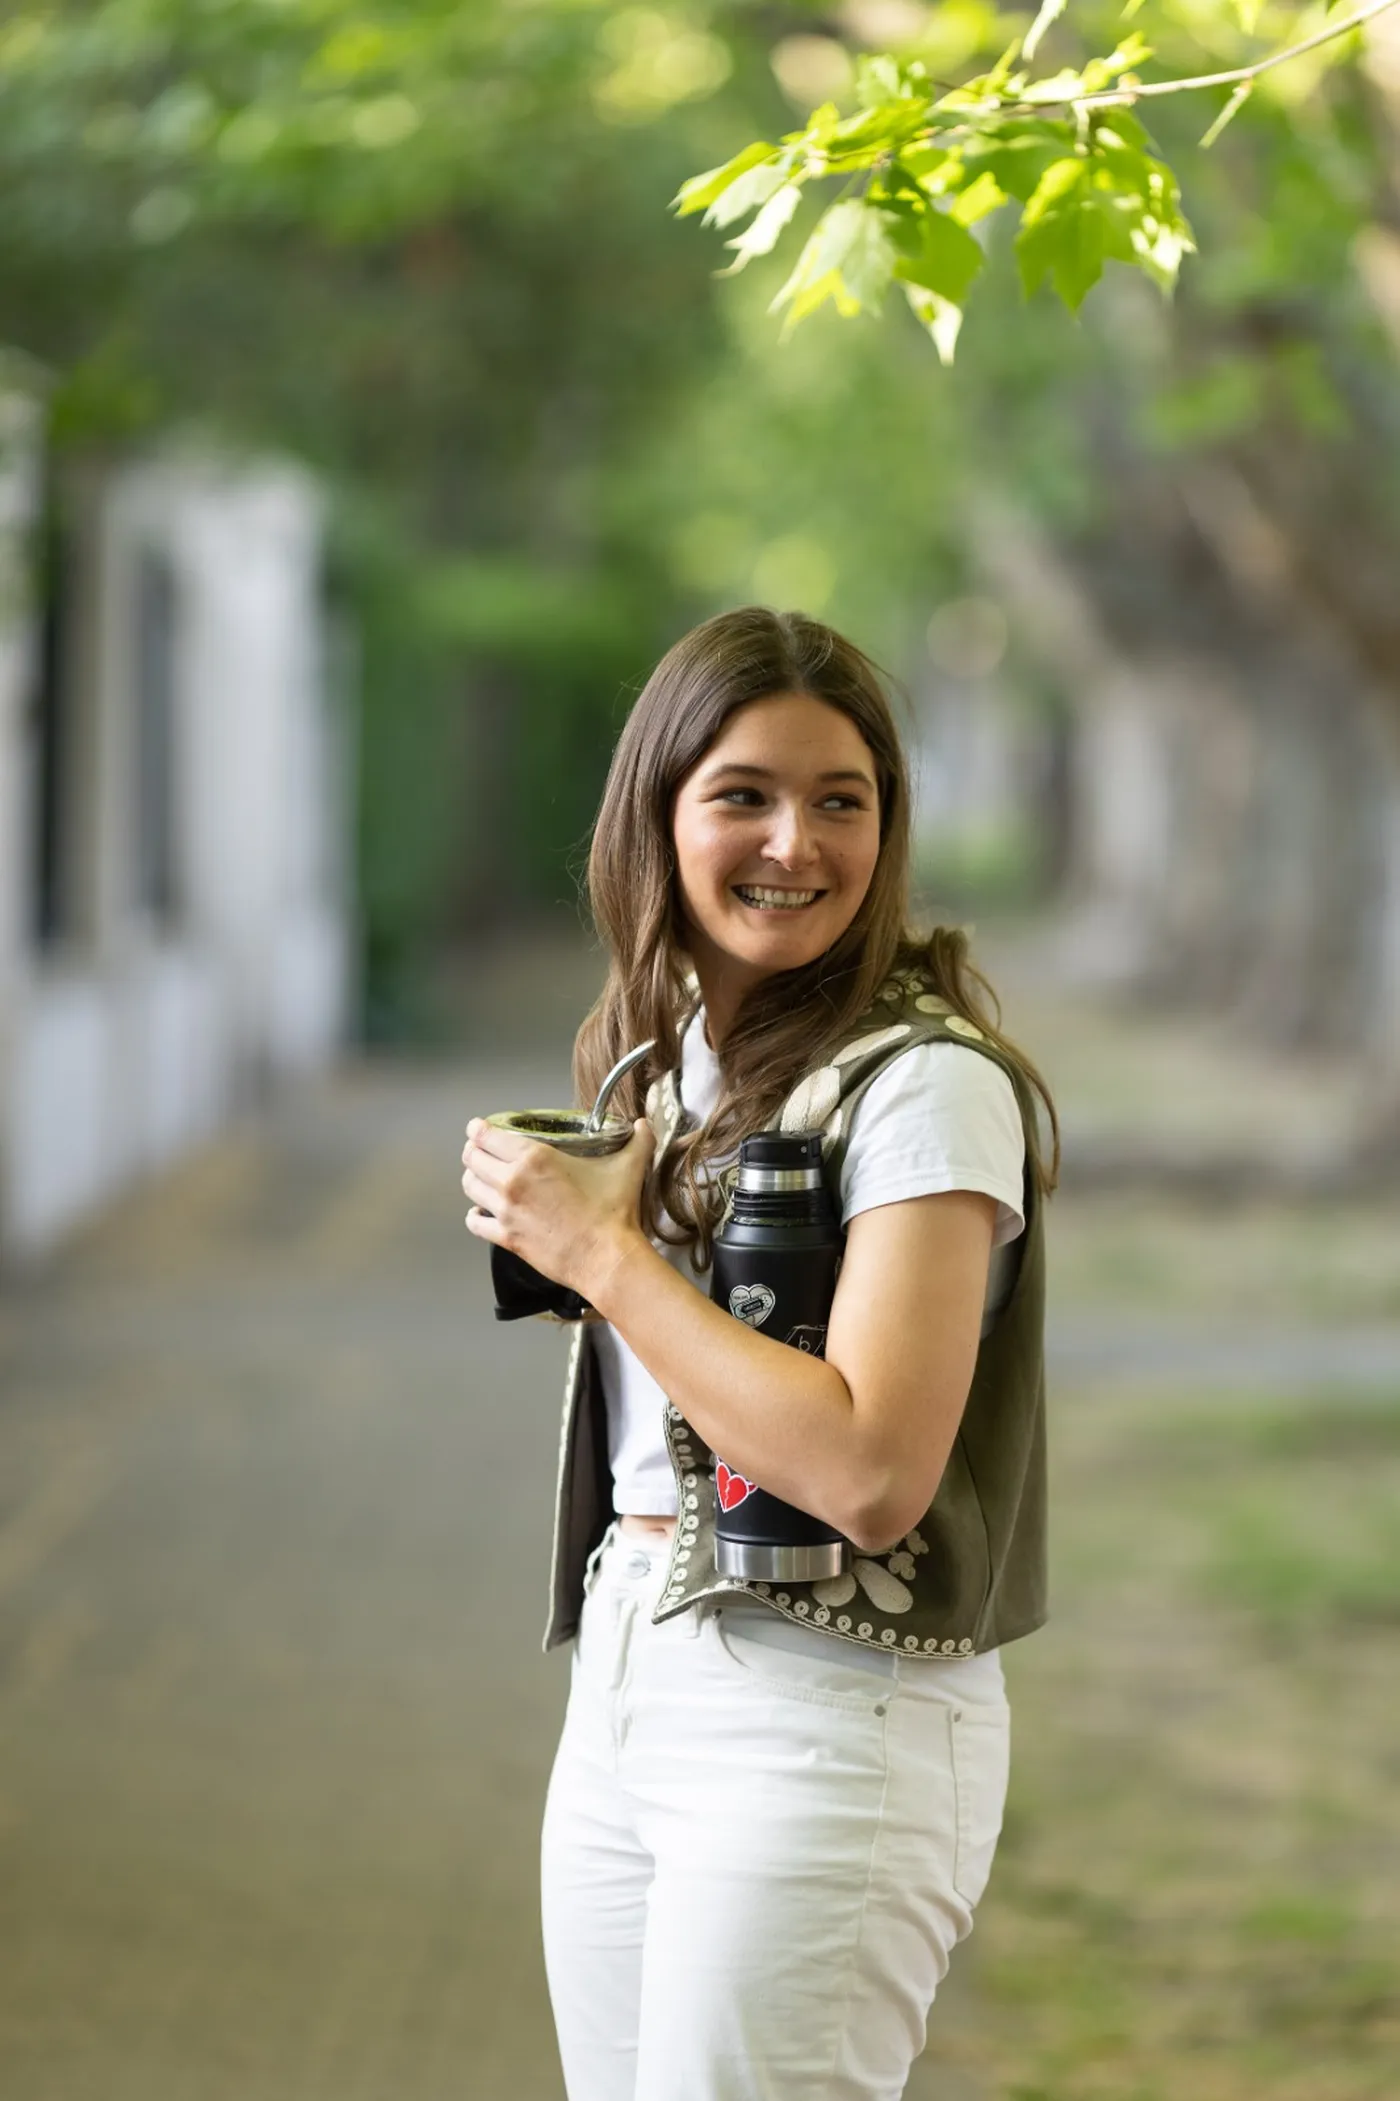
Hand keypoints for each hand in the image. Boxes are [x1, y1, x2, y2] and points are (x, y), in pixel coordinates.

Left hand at [461, 1117, 655, 1300]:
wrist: (607, 1258)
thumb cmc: (613, 1212)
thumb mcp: (627, 1168)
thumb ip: (637, 1141)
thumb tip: (645, 1124)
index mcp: (533, 1157)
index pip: (486, 1135)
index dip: (478, 1129)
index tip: (478, 1128)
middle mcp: (511, 1181)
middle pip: (472, 1158)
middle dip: (473, 1151)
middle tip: (481, 1150)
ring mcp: (505, 1212)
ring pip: (470, 1187)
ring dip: (473, 1179)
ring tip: (482, 1178)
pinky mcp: (506, 1238)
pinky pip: (475, 1223)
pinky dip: (475, 1216)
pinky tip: (482, 1213)